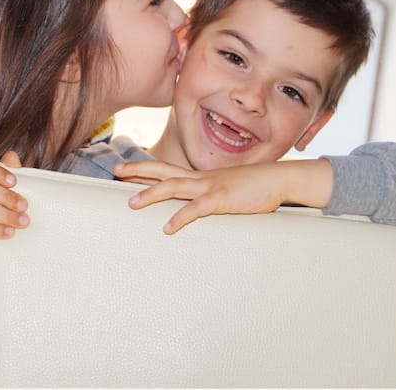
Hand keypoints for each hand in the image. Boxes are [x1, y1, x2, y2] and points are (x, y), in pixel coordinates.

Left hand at [113, 159, 331, 234]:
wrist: (279, 179)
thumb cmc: (254, 186)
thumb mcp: (226, 188)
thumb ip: (209, 195)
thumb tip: (197, 204)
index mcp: (200, 177)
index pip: (166, 169)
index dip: (144, 168)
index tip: (124, 169)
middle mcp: (200, 178)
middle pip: (162, 170)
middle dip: (138, 170)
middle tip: (115, 170)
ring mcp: (210, 187)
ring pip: (173, 187)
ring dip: (150, 194)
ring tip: (131, 203)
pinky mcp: (221, 200)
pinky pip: (196, 209)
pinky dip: (180, 218)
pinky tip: (168, 228)